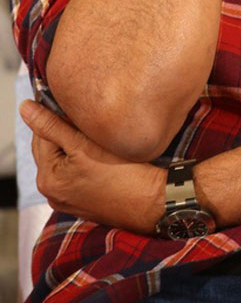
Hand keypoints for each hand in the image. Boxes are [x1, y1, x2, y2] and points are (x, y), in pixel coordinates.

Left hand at [20, 100, 164, 234]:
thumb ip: (52, 126)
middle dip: (62, 129)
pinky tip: (98, 150)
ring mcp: (67, 198)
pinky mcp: (83, 199)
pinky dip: (81, 157)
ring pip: (62, 158)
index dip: (55, 114)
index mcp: (48, 178)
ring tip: (95, 130)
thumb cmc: (125, 175)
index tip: (73, 100)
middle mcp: (53, 192)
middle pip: (50, 147)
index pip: (40, 134)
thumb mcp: (85, 144)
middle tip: (88, 114)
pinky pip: (74, 171)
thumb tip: (25, 108)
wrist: (153, 202)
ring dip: (72, 142)